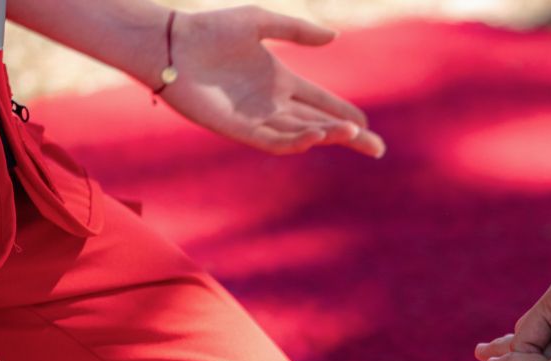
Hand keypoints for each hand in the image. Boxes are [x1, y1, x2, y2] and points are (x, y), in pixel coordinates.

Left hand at [159, 7, 384, 157]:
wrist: (173, 46)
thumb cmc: (212, 30)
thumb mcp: (261, 21)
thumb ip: (297, 30)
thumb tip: (334, 38)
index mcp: (280, 81)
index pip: (321, 102)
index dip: (344, 113)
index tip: (367, 125)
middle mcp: (272, 104)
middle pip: (320, 125)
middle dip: (349, 137)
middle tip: (377, 148)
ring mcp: (258, 119)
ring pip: (303, 135)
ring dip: (329, 136)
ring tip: (352, 134)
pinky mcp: (241, 131)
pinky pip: (276, 142)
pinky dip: (299, 141)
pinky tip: (318, 136)